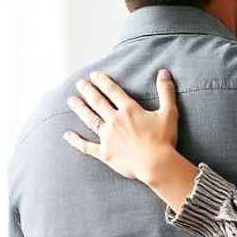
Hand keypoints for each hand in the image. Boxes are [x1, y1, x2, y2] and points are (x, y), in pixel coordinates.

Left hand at [63, 69, 178, 183]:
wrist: (156, 164)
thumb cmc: (164, 139)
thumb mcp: (169, 112)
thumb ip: (166, 92)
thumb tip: (164, 72)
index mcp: (129, 110)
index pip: (113, 92)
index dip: (102, 82)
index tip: (94, 75)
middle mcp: (115, 121)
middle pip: (98, 102)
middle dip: (88, 91)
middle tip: (79, 83)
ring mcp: (107, 137)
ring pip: (90, 119)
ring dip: (80, 109)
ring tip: (71, 100)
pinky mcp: (104, 153)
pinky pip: (86, 146)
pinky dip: (76, 140)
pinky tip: (67, 135)